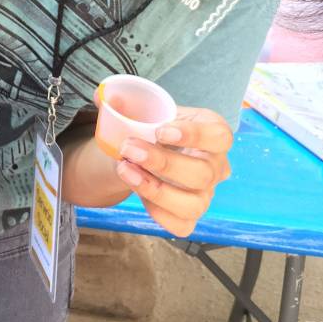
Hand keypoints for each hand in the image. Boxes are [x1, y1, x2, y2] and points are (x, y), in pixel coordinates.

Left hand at [114, 107, 233, 237]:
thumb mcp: (142, 108)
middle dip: (162, 162)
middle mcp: (216, 166)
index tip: (159, 131)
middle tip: (128, 148)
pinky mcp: (190, 215)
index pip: (220, 136)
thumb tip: (102, 96)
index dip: (194, 135)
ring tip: (124, 170)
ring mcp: (205, 194)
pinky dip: (158, 212)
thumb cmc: (152, 126)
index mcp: (213, 133)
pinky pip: (182, 225)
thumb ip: (123, 101)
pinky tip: (137, 191)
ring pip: (193, 204)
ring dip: (155, 190)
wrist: (144, 151)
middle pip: (202, 173)